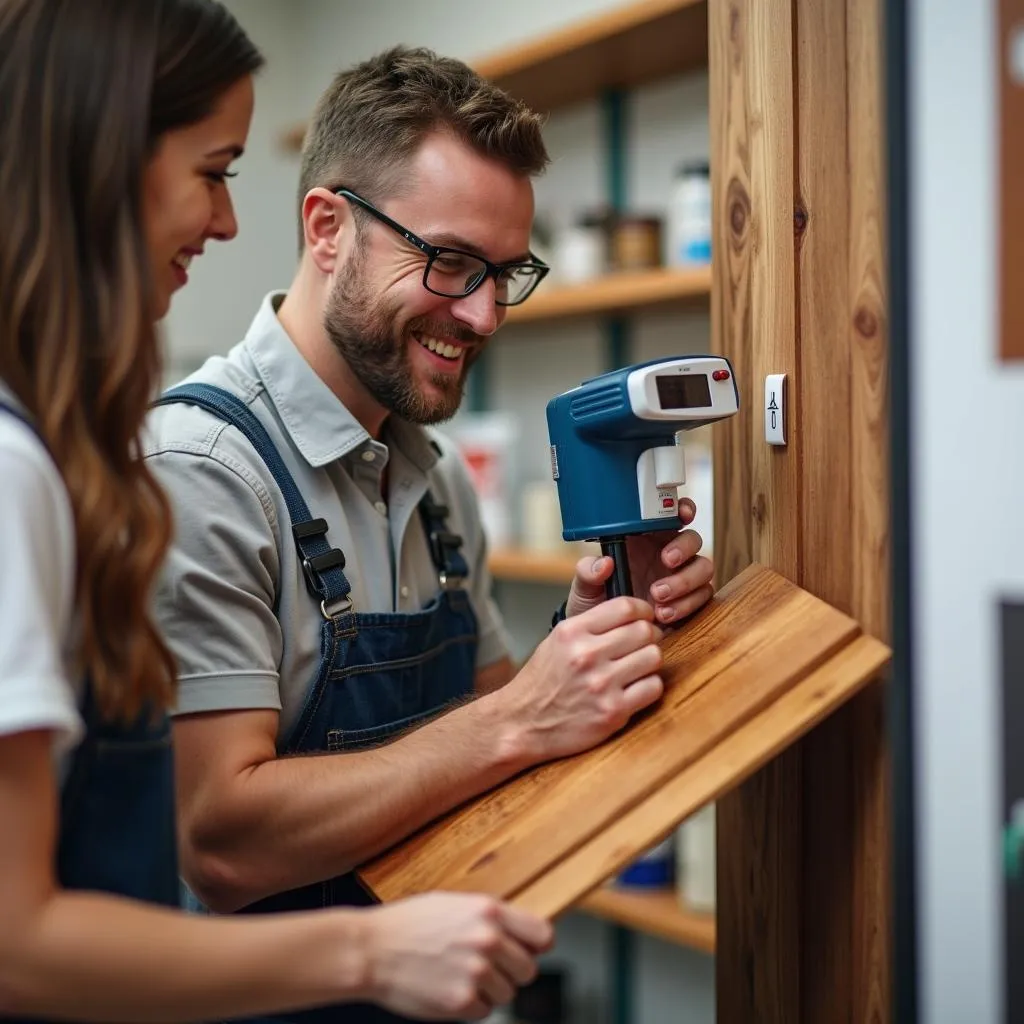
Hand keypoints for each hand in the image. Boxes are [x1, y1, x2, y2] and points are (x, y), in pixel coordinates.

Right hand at [362, 892, 551, 1019]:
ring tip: (459, 975)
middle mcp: (488, 940)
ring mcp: (476, 972)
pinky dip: (470, 1006)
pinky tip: (449, 989)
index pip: (542, 934)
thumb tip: (519, 934)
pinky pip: (484, 1011)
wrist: (371, 950)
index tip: (530, 951)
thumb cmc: (408, 924)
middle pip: (528, 970)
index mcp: (489, 911)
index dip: (537, 946)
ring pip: (506, 994)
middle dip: (511, 972)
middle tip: (486, 967)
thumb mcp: (454, 904)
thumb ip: (489, 917)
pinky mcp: (461, 1002)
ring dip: (488, 990)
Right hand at [498, 597, 663, 763]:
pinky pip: (653, 687)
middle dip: (650, 635)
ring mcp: (601, 684)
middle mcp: (586, 655)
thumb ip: (591, 625)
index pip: (626, 608)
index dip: (643, 610)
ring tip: (636, 668)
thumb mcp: (557, 641)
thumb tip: (631, 613)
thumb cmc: (542, 682)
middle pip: (644, 631)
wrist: (522, 724)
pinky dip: (649, 686)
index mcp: (572, 633)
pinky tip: (635, 688)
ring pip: (653, 657)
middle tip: (644, 644)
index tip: (645, 617)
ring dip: (649, 662)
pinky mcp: (613, 712)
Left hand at [565, 498, 714, 627]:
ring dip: (685, 581)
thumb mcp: (584, 587)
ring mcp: (680, 578)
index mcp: (645, 540)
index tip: (683, 514)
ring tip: (658, 596)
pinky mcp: (688, 601)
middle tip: (665, 561)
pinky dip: (687, 605)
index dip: (683, 510)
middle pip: (693, 540)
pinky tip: (664, 613)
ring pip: (703, 568)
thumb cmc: (595, 603)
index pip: (670, 516)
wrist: (603, 635)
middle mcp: (667, 555)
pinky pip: (702, 597)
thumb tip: (603, 563)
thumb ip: (588, 573)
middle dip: (684, 548)